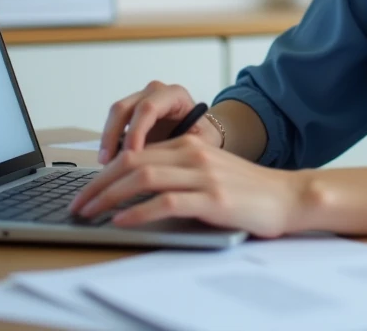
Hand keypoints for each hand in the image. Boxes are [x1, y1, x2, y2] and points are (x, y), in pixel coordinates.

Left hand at [68, 134, 306, 237]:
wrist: (289, 197)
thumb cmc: (249, 192)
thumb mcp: (210, 173)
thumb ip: (179, 174)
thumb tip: (135, 189)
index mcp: (189, 145)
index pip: (135, 153)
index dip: (104, 173)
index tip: (85, 192)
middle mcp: (193, 154)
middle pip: (131, 162)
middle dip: (97, 185)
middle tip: (78, 205)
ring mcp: (203, 175)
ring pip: (143, 177)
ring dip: (110, 197)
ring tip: (91, 213)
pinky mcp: (212, 198)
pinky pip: (165, 201)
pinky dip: (138, 211)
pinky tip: (123, 220)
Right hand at [98, 81, 220, 163]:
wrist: (204, 136)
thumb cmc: (204, 139)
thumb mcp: (198, 144)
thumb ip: (176, 150)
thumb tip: (150, 166)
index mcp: (175, 95)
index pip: (149, 108)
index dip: (136, 131)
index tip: (131, 155)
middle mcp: (155, 92)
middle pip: (125, 108)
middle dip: (114, 135)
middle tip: (110, 162)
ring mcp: (141, 99)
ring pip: (116, 114)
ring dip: (108, 139)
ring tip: (106, 164)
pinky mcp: (132, 112)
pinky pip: (115, 123)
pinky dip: (110, 142)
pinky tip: (109, 162)